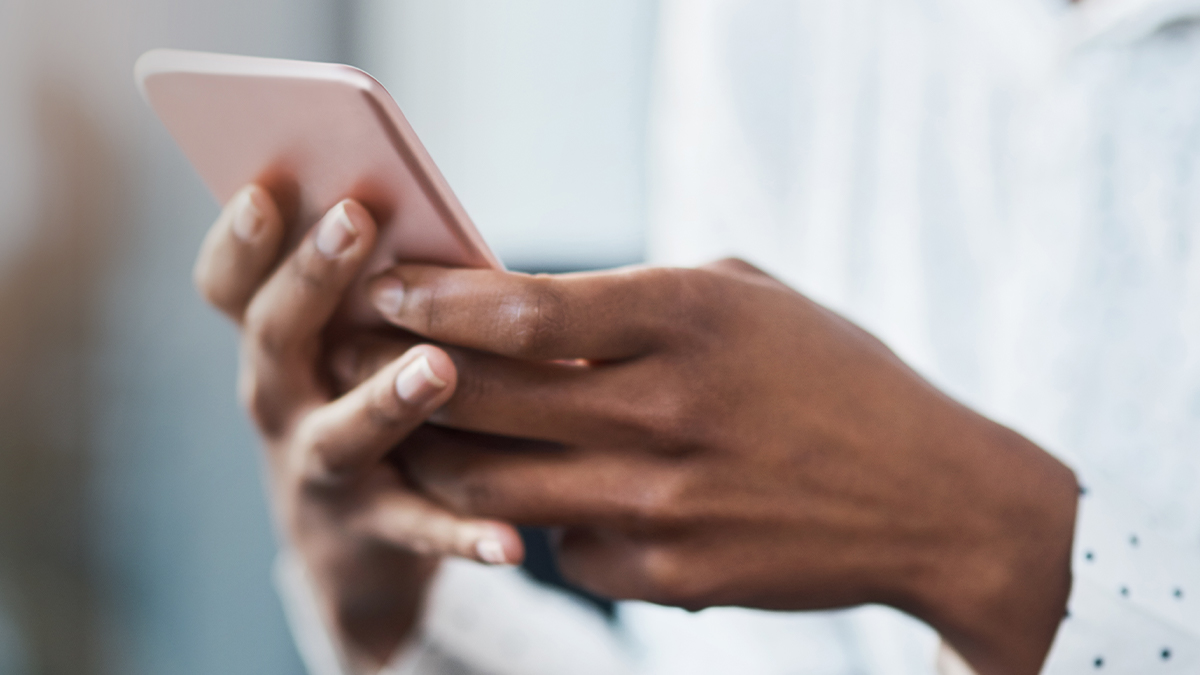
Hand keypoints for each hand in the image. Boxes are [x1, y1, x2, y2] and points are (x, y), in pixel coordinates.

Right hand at [192, 186, 523, 668]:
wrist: (349, 552)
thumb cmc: (362, 404)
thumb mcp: (347, 345)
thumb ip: (371, 289)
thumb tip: (425, 207)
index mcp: (276, 346)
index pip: (230, 287)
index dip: (239, 240)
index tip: (263, 188)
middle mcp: (281, 404)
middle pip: (276, 338)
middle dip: (310, 279)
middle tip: (351, 219)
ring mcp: (321, 472)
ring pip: (343, 434)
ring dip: (388, 398)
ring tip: (439, 365)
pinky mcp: (375, 532)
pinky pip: (420, 531)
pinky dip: (463, 536)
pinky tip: (508, 544)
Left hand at [368, 259, 1077, 674]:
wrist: (932, 499)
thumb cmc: (834, 380)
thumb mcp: (749, 300)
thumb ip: (637, 298)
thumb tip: (519, 308)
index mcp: (689, 318)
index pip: (521, 310)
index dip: (435, 299)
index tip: (386, 290)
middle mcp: (667, 410)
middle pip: (482, 398)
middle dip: (401, 374)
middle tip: (360, 359)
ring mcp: (665, 504)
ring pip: (493, 487)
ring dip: (437, 456)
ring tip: (414, 431)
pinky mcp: (671, 575)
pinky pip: (561, 548)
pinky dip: (540, 522)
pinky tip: (550, 497)